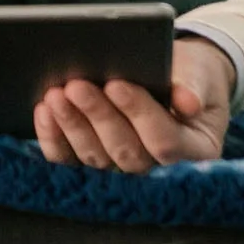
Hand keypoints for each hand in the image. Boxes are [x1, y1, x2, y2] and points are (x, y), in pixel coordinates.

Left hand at [33, 36, 233, 171]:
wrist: (174, 78)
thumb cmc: (188, 75)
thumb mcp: (199, 72)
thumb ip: (193, 84)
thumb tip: (188, 102)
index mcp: (195, 150)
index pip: (165, 140)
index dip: (140, 113)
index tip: (117, 84)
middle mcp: (160, 169)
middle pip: (126, 152)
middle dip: (99, 116)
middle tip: (77, 85)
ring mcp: (124, 171)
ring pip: (95, 158)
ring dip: (72, 125)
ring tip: (56, 94)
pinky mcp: (95, 164)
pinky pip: (70, 161)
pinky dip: (54, 138)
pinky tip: (44, 111)